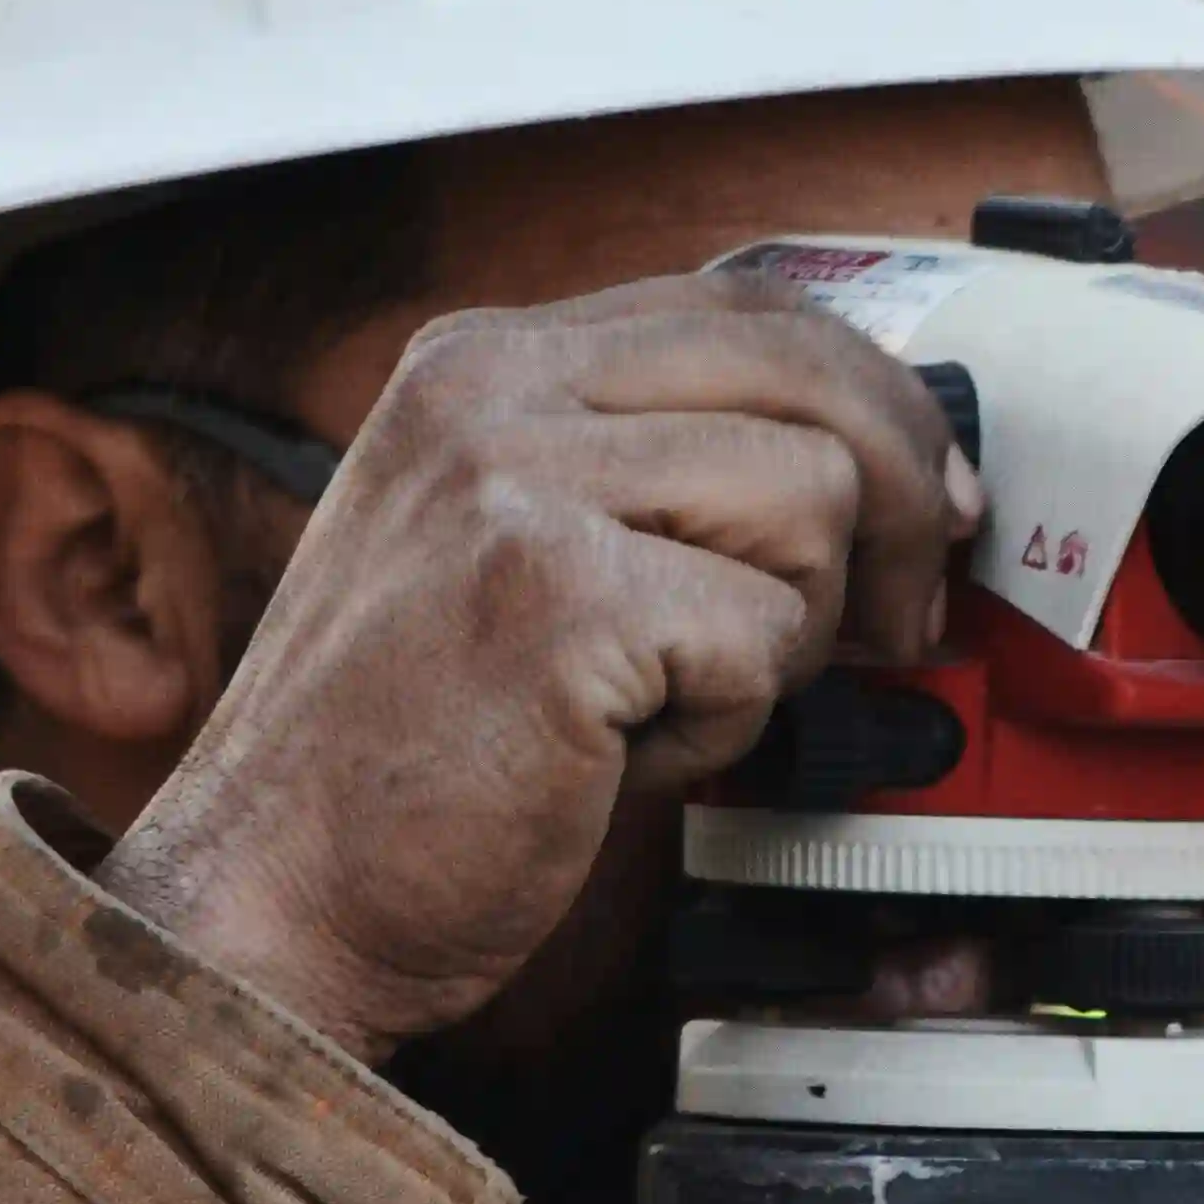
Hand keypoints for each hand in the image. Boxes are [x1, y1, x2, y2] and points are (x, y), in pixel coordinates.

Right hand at [102, 271, 976, 1055]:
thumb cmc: (397, 758)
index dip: (872, 400)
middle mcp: (489, 390)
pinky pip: (761, 632)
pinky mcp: (556, 597)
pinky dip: (725, 720)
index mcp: (478, 360)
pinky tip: (622, 753)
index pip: (748, 306)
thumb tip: (869, 466)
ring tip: (670, 700)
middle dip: (902, 503)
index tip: (932, 496)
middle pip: (809, 373)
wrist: (270, 896)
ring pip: (810, 501)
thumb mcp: (503, 549)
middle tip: (904, 614)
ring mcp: (514, 481)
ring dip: (785, 633)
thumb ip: (645, 474)